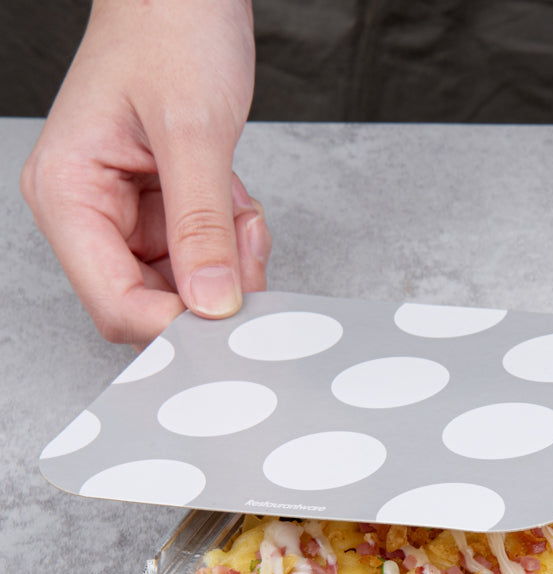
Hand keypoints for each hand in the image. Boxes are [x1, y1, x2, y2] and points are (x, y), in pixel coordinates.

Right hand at [20, 0, 270, 347]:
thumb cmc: (171, 31)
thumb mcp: (193, 132)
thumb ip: (202, 226)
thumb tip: (212, 304)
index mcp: (68, 194)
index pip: (113, 302)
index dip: (173, 324)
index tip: (228, 317)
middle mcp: (91, 212)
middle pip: (153, 303)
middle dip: (211, 287)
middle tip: (245, 245)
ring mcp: (127, 215)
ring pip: (187, 286)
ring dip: (228, 259)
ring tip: (238, 205)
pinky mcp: (161, 210)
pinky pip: (205, 257)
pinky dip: (232, 240)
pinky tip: (235, 199)